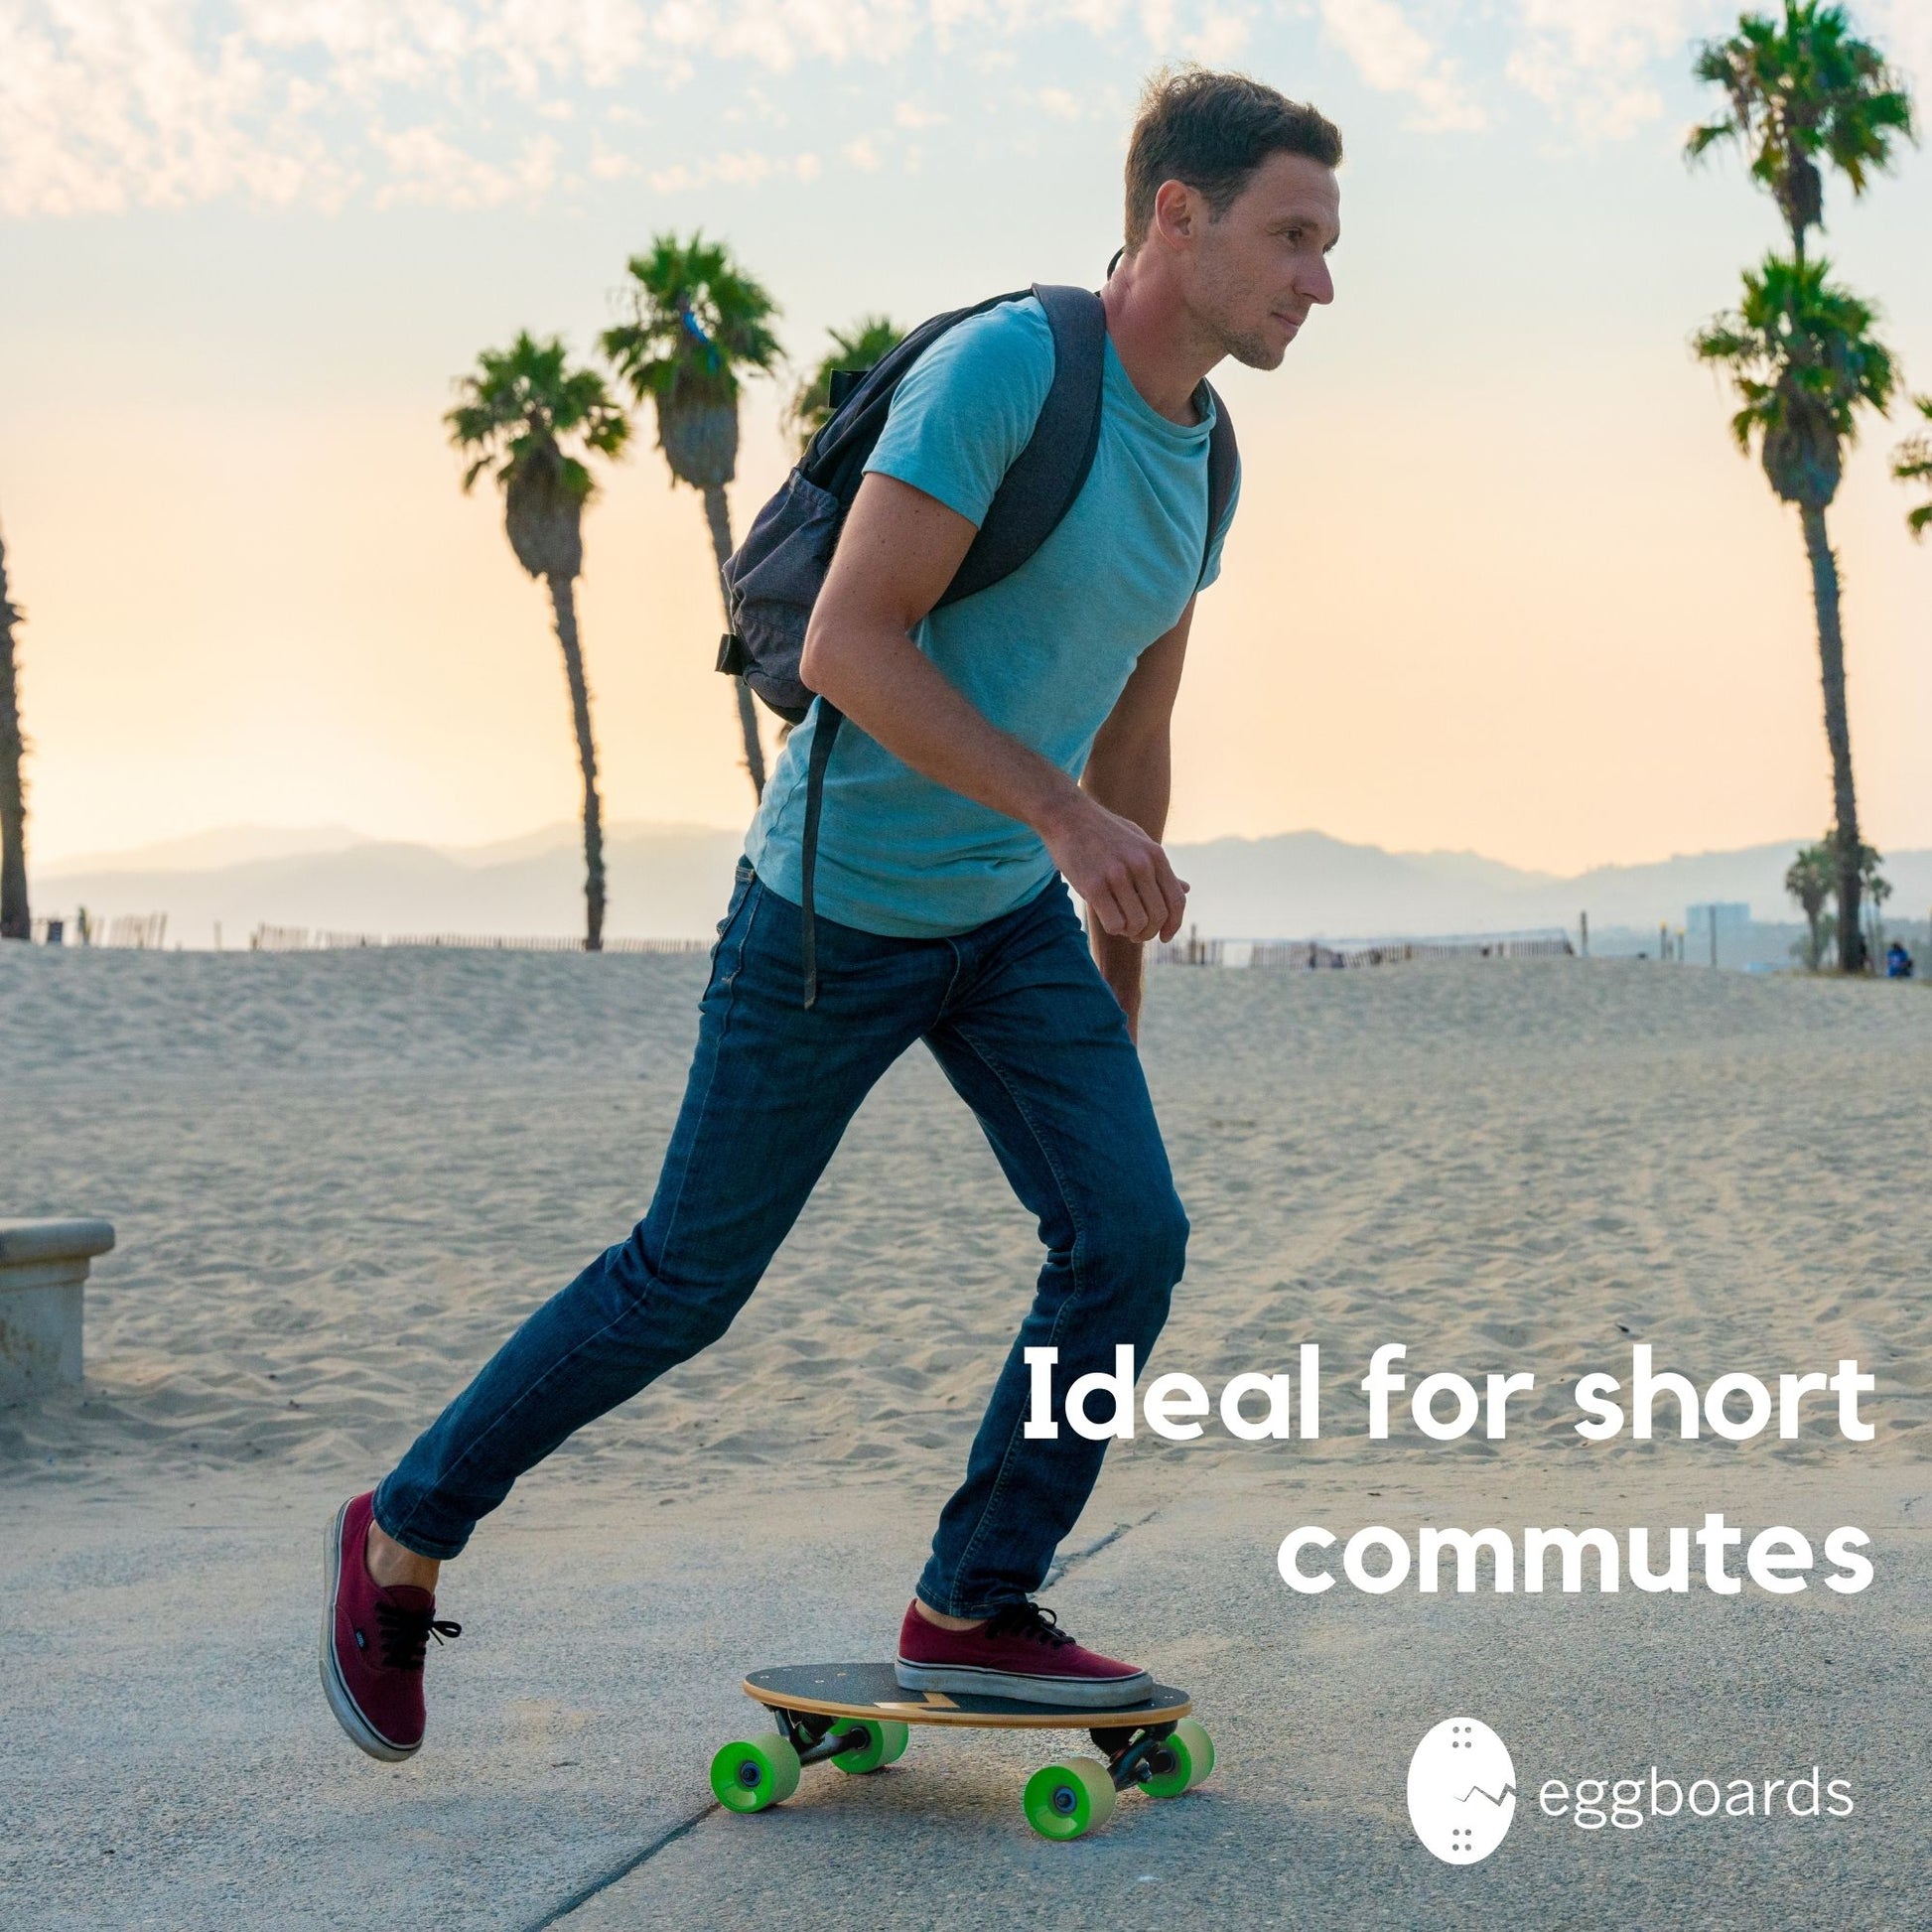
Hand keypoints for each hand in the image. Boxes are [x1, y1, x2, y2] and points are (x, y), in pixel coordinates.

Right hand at [1040, 792, 1188, 942]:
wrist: (1067, 815)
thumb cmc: (1104, 831)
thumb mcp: (1139, 842)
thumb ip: (1161, 869)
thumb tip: (1186, 889)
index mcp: (1155, 855)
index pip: (1177, 900)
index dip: (1174, 924)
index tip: (1165, 937)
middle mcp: (1140, 864)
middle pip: (1158, 916)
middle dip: (1149, 932)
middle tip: (1137, 934)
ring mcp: (1116, 874)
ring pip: (1137, 923)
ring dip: (1131, 932)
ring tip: (1122, 927)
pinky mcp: (1093, 885)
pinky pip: (1114, 923)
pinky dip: (1114, 928)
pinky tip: (1107, 918)